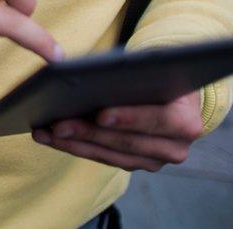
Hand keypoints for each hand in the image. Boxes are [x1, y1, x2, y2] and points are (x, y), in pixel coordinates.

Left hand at [31, 91, 203, 171]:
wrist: (173, 92)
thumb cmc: (159, 74)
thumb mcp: (155, 69)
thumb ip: (135, 76)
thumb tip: (94, 78)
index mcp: (187, 121)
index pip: (158, 120)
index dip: (129, 118)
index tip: (101, 115)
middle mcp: (175, 147)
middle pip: (127, 142)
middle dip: (89, 133)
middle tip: (58, 124)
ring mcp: (154, 160)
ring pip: (109, 155)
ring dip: (73, 144)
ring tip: (45, 132)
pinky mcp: (135, 164)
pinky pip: (101, 158)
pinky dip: (74, 147)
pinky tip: (51, 137)